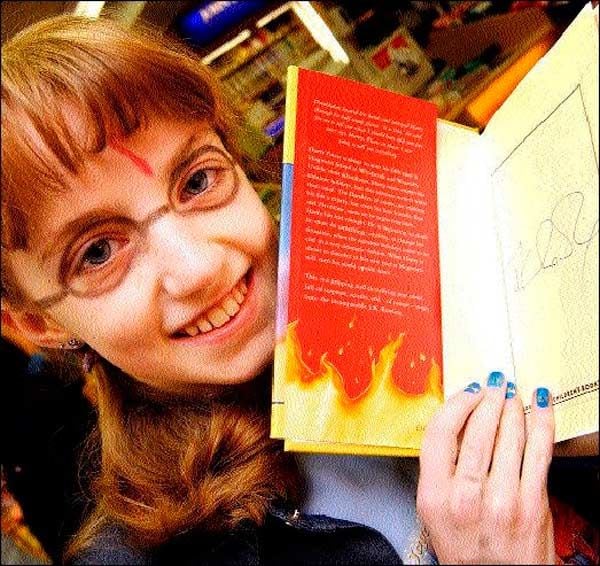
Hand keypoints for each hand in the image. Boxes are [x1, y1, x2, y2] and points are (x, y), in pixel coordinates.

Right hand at [417, 373, 554, 563]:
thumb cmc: (466, 549)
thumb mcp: (434, 511)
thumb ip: (439, 469)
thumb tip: (458, 422)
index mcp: (435, 495)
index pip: (440, 433)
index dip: (455, 405)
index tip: (466, 393)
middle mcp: (466, 496)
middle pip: (477, 430)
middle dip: (489, 399)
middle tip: (495, 384)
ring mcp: (502, 500)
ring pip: (509, 435)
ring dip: (513, 405)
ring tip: (513, 392)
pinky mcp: (533, 503)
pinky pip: (539, 450)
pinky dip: (542, 420)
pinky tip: (541, 403)